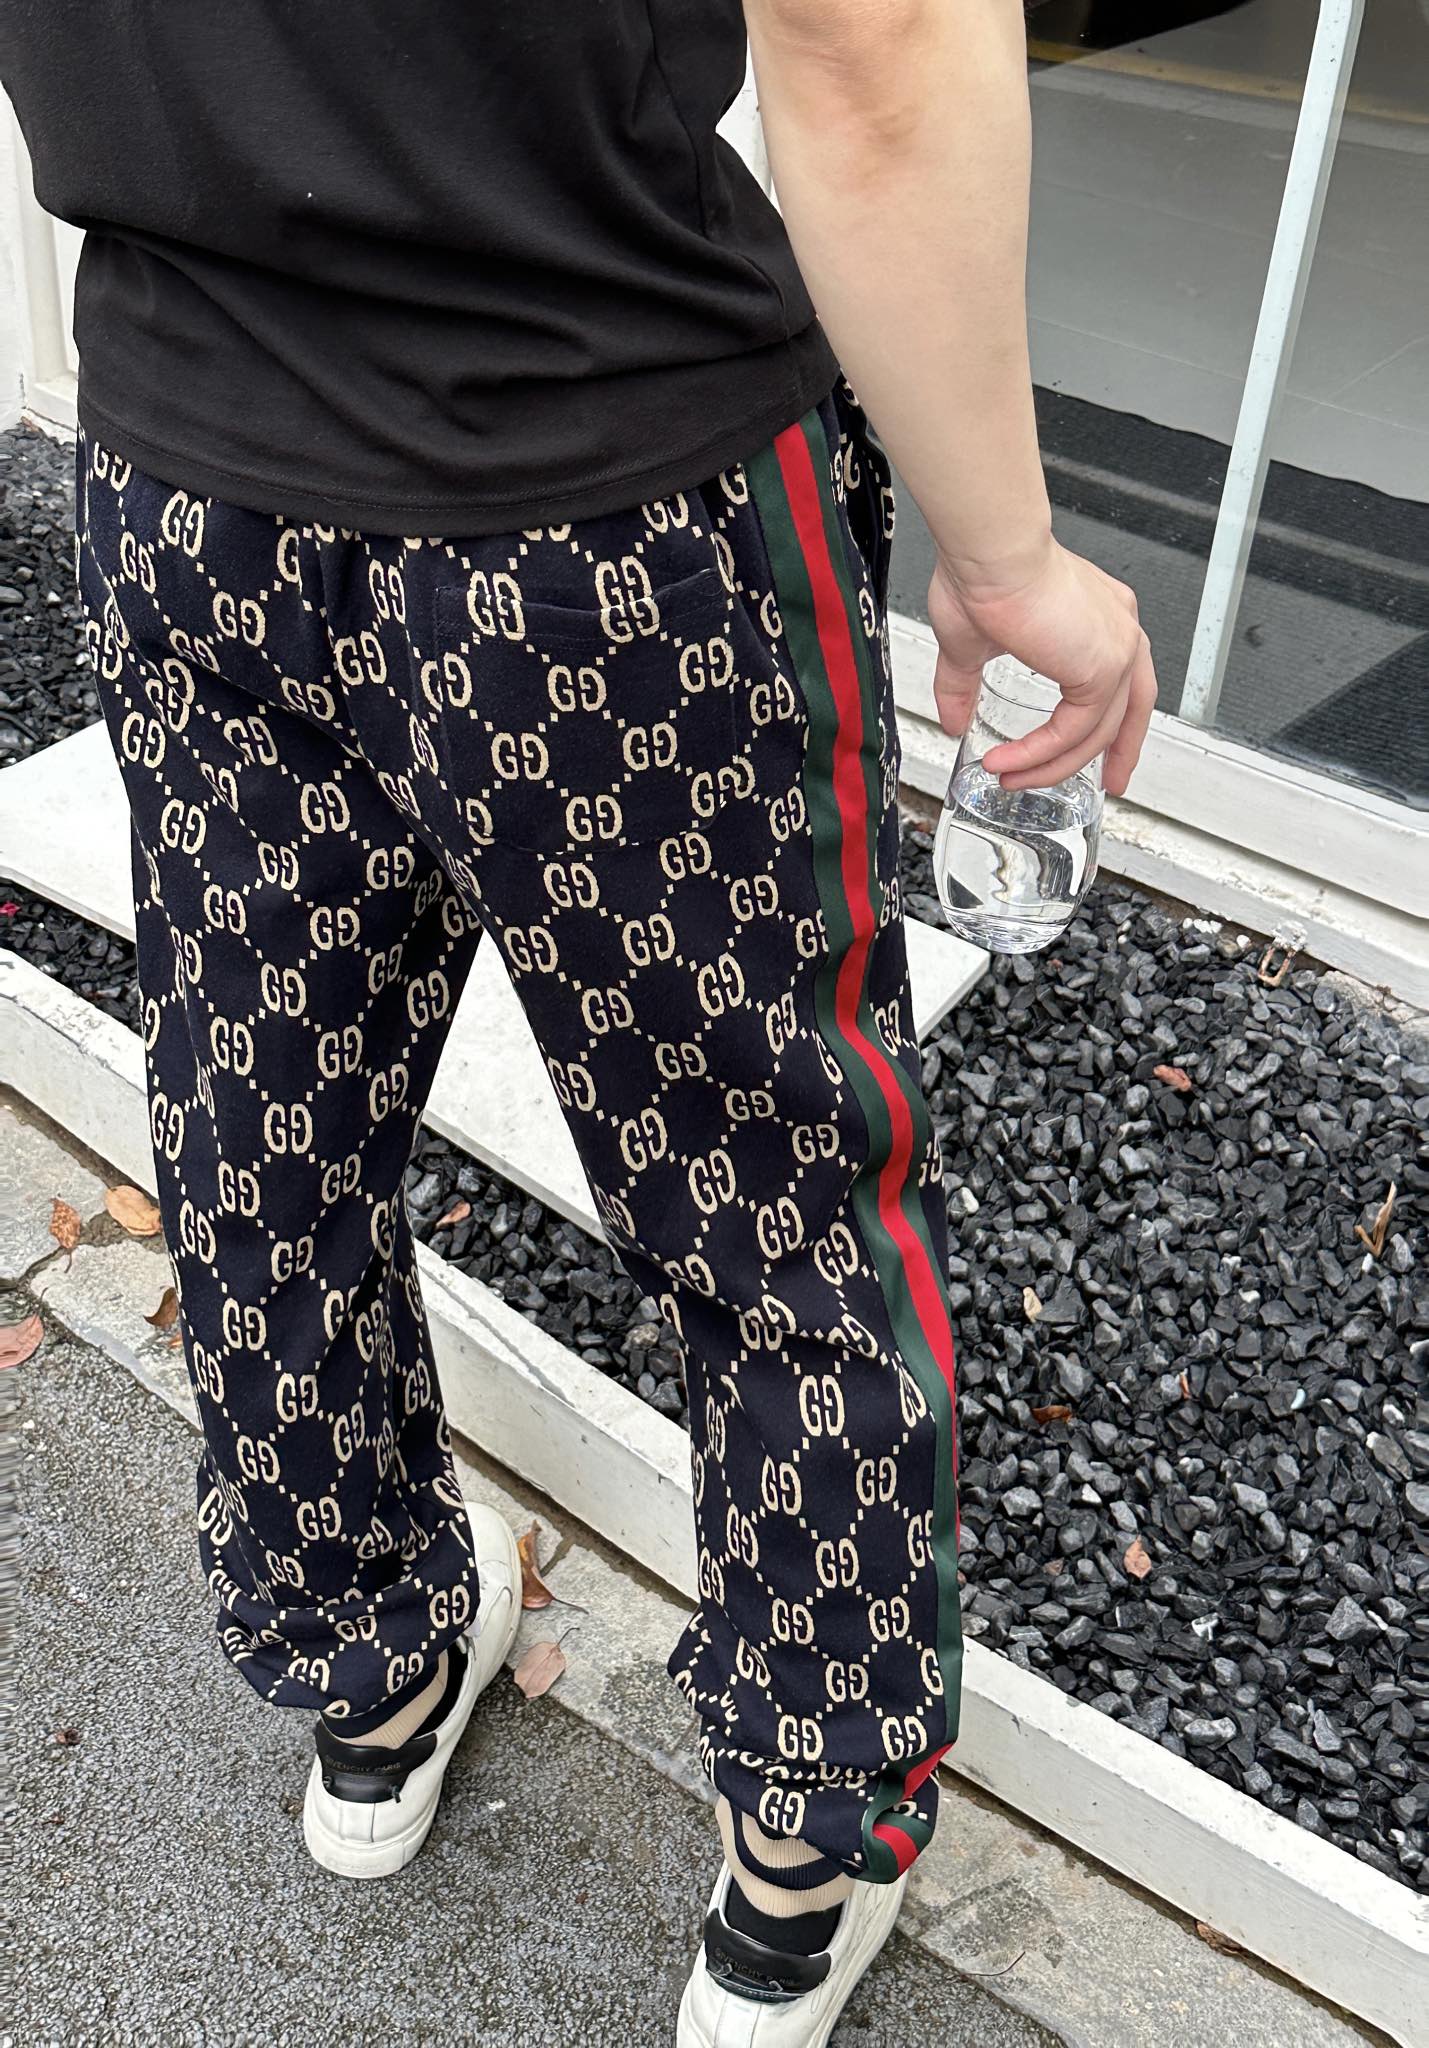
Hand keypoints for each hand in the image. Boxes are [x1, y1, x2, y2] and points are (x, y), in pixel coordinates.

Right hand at [926, 538, 1156, 797]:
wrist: (989, 553)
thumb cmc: (983, 573)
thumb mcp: (970, 644)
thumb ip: (965, 686)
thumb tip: (954, 720)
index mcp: (1099, 615)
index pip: (1123, 678)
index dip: (1113, 720)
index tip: (1105, 751)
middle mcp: (1118, 628)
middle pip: (1134, 708)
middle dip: (1121, 753)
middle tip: (1110, 785)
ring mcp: (1117, 648)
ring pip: (1098, 731)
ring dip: (1052, 764)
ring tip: (1011, 778)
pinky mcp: (1103, 668)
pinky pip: (1074, 732)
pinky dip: (1040, 754)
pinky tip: (1009, 762)